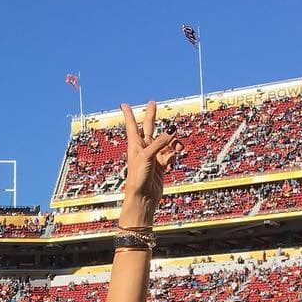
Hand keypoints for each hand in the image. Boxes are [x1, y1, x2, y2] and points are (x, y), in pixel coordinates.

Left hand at [119, 102, 182, 226]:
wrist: (143, 198)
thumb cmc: (138, 178)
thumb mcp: (148, 156)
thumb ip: (160, 142)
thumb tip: (172, 130)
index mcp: (135, 145)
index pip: (132, 125)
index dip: (128, 114)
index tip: (124, 105)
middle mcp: (144, 148)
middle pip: (149, 127)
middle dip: (151, 115)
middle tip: (153, 103)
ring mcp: (153, 156)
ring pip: (166, 142)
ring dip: (173, 143)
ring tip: (178, 148)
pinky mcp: (161, 165)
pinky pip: (171, 154)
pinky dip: (173, 156)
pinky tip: (171, 163)